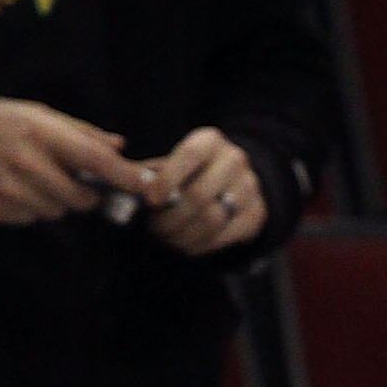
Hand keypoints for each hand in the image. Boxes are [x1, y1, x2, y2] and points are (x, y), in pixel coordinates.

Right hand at [0, 93, 149, 222]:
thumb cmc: (1, 120)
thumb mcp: (38, 114)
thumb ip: (80, 133)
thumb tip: (120, 146)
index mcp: (40, 131)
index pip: (94, 159)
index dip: (123, 175)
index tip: (146, 185)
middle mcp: (26, 160)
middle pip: (79, 200)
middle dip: (81, 194)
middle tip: (65, 177)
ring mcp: (9, 188)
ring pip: (55, 212)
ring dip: (52, 201)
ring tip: (30, 178)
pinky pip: (30, 219)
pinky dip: (28, 208)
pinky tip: (12, 186)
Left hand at [143, 126, 266, 254]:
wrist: (239, 179)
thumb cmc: (197, 170)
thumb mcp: (179, 160)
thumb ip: (156, 172)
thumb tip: (130, 188)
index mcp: (210, 140)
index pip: (188, 156)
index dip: (167, 179)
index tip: (149, 200)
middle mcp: (233, 161)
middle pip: (199, 195)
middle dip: (171, 217)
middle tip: (154, 228)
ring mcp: (248, 189)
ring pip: (212, 220)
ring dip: (183, 235)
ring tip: (167, 238)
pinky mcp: (256, 215)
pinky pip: (224, 237)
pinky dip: (200, 245)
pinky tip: (185, 245)